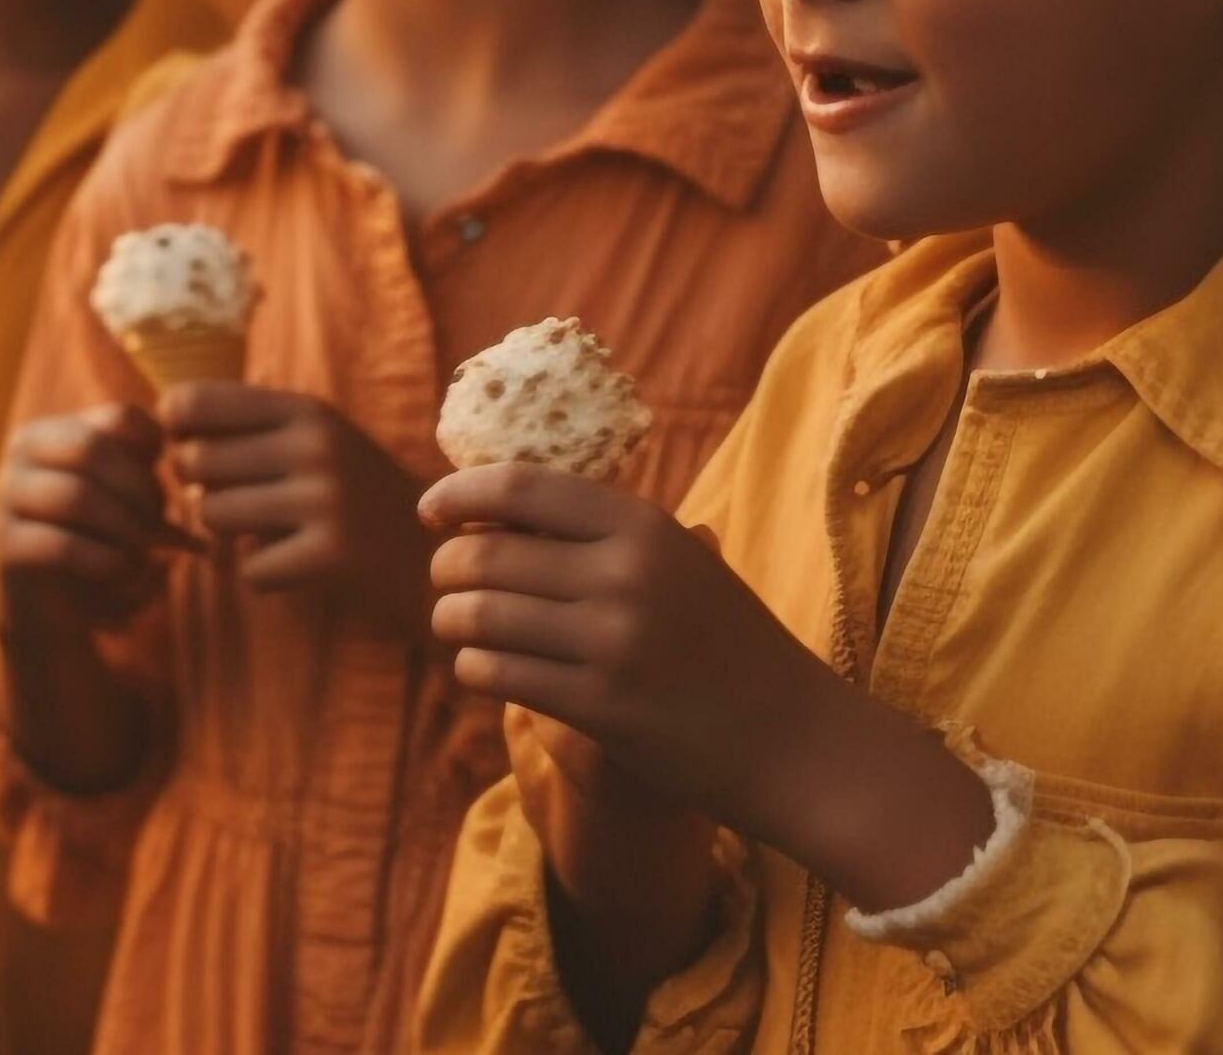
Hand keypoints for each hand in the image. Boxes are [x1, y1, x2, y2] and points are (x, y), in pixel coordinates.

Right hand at [0, 404, 172, 641]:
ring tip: (145, 554)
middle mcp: (20, 454)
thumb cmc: (96, 541)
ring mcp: (6, 498)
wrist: (52, 607)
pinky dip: (107, 562)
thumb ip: (147, 472)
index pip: (119, 418)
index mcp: (54, 430)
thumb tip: (183, 463)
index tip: (172, 486)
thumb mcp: (123, 498)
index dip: (159, 453)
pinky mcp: (6, 547)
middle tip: (162, 530)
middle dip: (141, 492)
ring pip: (78, 497)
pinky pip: (64, 547)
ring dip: (126, 530)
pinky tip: (122, 573)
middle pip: (95, 450)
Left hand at [168, 381, 437, 633]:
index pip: (193, 403)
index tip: (194, 451)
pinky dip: (265, 577)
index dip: (176, 433)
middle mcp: (315, 445)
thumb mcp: (319, 440)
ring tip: (267, 535)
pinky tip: (300, 568)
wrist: (438, 557)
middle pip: (193, 463)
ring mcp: (326, 500)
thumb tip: (164, 414)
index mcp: (307, 410)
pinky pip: (249, 570)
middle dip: (201, 491)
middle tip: (238, 505)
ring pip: (210, 516)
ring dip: (227, 536)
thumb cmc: (360, 497)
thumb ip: (252, 424)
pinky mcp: (333, 555)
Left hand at [420, 463, 993, 910]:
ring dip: (452, 620)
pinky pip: (499, 673)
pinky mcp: (599, 706)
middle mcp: (626, 575)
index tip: (431, 510)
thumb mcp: (680, 565)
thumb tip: (497, 510)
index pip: (522, 486)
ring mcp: (612, 642)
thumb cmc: (727, 644)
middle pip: (488, 552)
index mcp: (644, 525)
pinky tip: (481, 667)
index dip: (460, 493)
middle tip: (445, 580)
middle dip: (448, 566)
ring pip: (481, 615)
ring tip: (456, 625)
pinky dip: (475, 667)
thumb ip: (603, 536)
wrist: (791, 737)